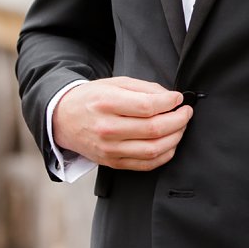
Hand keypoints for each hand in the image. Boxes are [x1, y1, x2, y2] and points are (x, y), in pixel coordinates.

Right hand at [52, 77, 191, 169]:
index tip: (179, 98)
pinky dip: (165, 155)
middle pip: (154, 129)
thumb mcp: (115, 83)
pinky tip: (170, 143)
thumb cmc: (92, 99)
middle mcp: (107, 129)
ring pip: (153, 149)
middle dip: (179, 120)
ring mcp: (109, 149)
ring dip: (175, 137)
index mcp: (106, 104)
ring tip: (180, 126)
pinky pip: (145, 164)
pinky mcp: (112, 162)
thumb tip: (171, 98)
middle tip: (186, 112)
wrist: (62, 119)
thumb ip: (145, 89)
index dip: (171, 102)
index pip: (148, 107)